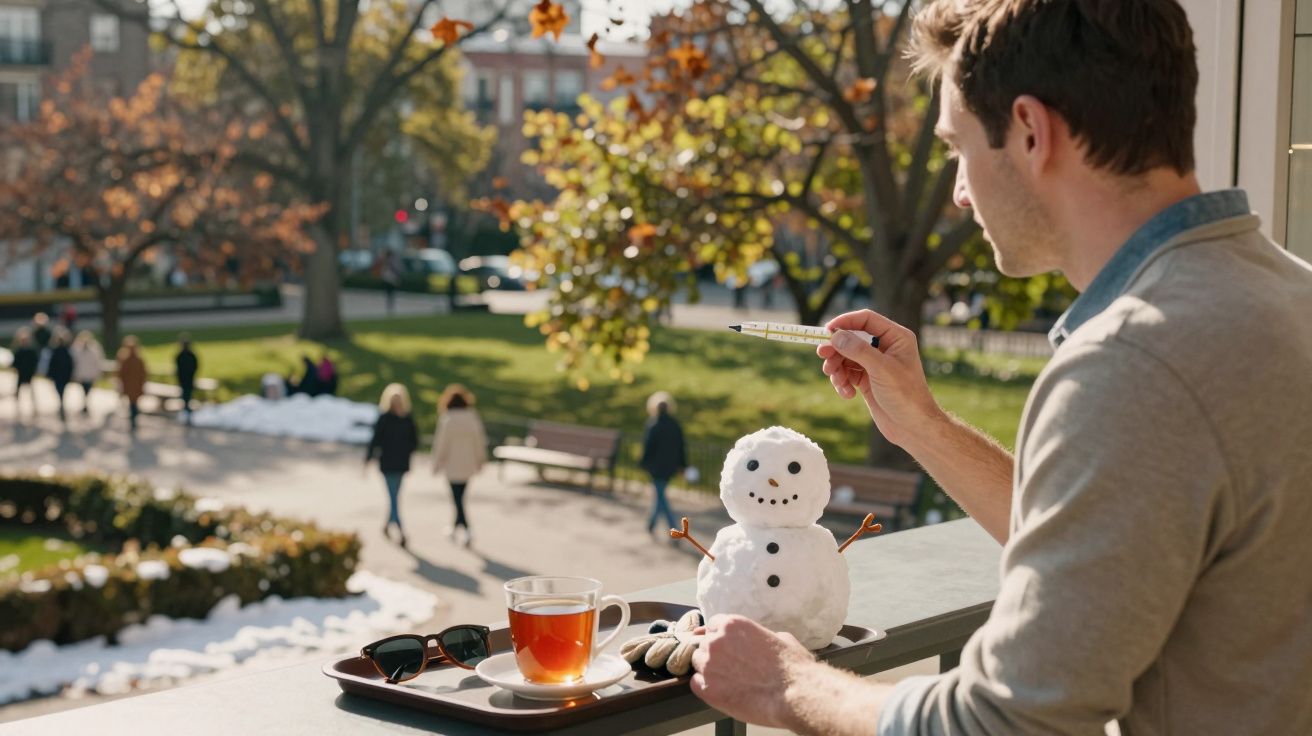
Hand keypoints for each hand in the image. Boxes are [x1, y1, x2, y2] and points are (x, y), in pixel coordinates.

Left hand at [689, 614, 815, 728]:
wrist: (794, 693)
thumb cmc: (791, 666)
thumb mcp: (779, 637)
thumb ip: (759, 635)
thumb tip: (759, 639)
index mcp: (732, 624)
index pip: (712, 625)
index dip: (718, 637)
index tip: (724, 646)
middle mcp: (716, 641)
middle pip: (703, 644)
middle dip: (714, 654)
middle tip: (730, 666)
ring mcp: (709, 665)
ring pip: (697, 663)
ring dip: (708, 669)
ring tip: (728, 680)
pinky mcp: (708, 689)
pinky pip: (695, 684)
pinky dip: (705, 687)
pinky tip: (721, 691)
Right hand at [817, 310, 943, 449]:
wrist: (912, 427)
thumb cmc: (905, 395)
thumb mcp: (882, 369)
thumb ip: (858, 350)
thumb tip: (835, 336)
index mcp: (896, 337)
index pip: (866, 320)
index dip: (845, 322)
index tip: (827, 331)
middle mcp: (885, 347)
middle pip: (851, 338)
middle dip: (836, 349)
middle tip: (823, 356)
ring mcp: (875, 364)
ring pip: (846, 357)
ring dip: (837, 368)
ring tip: (838, 381)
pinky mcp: (867, 379)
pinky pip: (847, 373)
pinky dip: (843, 382)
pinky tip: (848, 394)